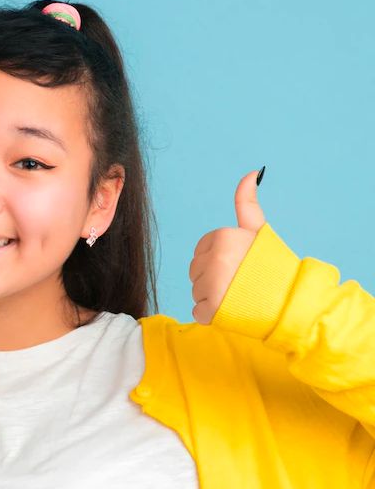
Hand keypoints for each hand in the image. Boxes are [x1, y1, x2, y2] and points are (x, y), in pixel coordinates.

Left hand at [188, 168, 265, 324]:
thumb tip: (252, 172)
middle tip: (240, 282)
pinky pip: (199, 313)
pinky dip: (213, 316)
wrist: (292, 301)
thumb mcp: (258, 230)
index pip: (200, 252)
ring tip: (239, 295)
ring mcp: (213, 284)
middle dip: (213, 279)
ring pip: (197, 293)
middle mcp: (216, 258)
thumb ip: (247, 203)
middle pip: (195, 272)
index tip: (239, 265)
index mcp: (223, 237)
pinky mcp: (214, 309)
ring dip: (213, 298)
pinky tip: (233, 310)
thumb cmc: (274, 265)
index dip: (218, 261)